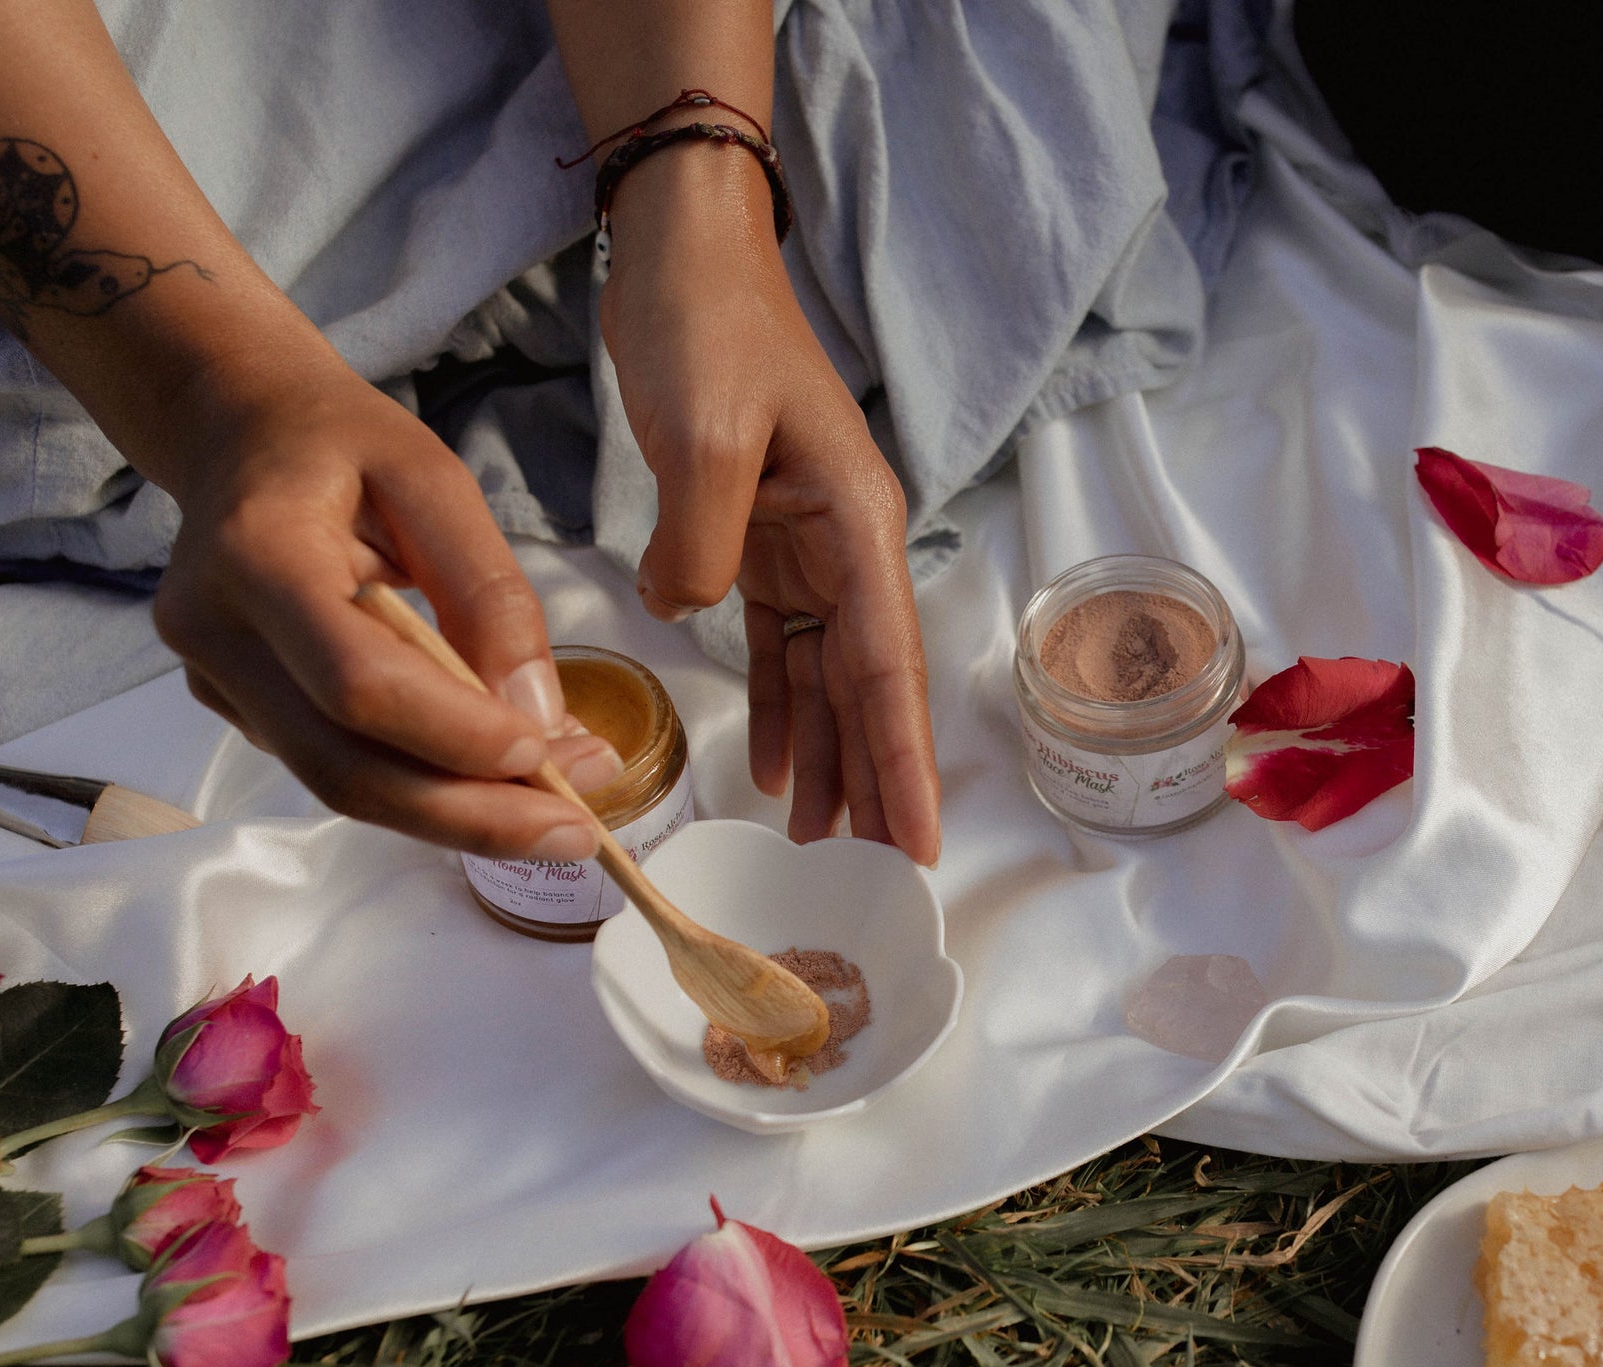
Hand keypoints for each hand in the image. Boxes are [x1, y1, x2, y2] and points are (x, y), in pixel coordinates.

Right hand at [149, 352, 618, 860]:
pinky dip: (426, 786)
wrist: (238, 433)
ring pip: (342, 785)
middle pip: (344, 767)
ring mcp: (216, 680)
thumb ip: (488, 590)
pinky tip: (500, 778)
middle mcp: (215, 631)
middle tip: (579, 833)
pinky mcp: (239, 708)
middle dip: (470, 814)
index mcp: (255, 553)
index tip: (550, 753)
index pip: (356, 681)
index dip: (454, 735)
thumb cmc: (339, 444)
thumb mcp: (433, 478)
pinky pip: (338, 766)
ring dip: (458, 814)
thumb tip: (537, 711)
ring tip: (561, 815)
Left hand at [600, 144, 943, 863]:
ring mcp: (808, 547)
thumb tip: (691, 607)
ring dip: (832, 761)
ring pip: (832, 680)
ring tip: (825, 848)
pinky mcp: (760, 542)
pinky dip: (782, 710)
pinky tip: (775, 772)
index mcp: (857, 524)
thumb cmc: (708, 324)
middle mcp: (849, 546)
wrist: (682, 252)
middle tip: (879, 878)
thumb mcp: (704, 431)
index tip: (920, 846)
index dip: (901, 763)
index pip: (886, 668)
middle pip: (872, 689)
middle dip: (879, 784)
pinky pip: (783, 647)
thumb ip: (703, 538)